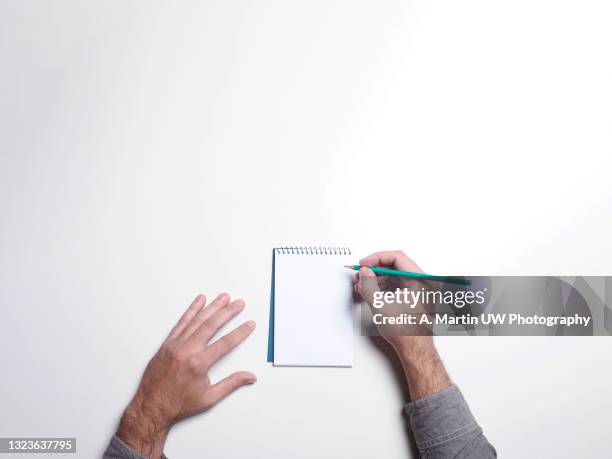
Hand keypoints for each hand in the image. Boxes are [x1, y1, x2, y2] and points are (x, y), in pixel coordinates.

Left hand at [117, 293, 255, 458]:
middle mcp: (186, 351)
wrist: (151, 407)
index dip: (240, 332)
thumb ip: (231, 384)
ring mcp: (175, 345)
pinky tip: (199, 301)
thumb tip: (250, 376)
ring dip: (212, 307)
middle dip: (227, 312)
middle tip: (238, 303)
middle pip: (211, 326)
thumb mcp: (209, 398)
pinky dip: (191, 310)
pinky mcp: (167, 344)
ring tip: (223, 297)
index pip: (225, 343)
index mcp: (198, 364)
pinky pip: (181, 323)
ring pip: (197, 320)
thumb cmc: (178, 404)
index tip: (249, 324)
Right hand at [354, 251, 449, 399]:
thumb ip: (369, 285)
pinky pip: (397, 286)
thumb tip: (365, 272)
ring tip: (362, 285)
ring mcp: (419, 292)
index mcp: (420, 280)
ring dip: (377, 279)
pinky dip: (383, 288)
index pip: (397, 258)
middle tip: (361, 274)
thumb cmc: (406, 332)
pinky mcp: (414, 299)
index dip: (377, 258)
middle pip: (396, 266)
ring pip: (395, 277)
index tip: (365, 264)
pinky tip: (370, 292)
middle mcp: (422, 283)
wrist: (415, 351)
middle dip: (375, 270)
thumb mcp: (381, 305)